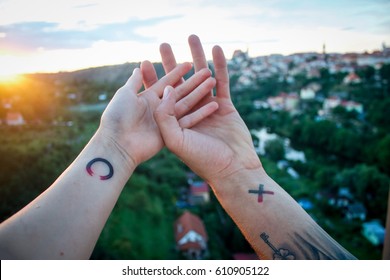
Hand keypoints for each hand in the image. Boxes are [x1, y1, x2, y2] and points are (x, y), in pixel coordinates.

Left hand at [98, 62, 216, 167]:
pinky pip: (195, 119)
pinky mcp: (180, 134)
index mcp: (149, 101)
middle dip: (193, 80)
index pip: (167, 83)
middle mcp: (162, 111)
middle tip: (204, 69)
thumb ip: (134, 81)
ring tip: (210, 78)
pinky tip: (215, 100)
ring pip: (190, 103)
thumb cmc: (119, 120)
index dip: (176, 72)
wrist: (121, 148)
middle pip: (181, 92)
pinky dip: (205, 109)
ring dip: (201, 90)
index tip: (187, 63)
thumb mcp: (125, 95)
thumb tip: (139, 66)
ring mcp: (172, 123)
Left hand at [154, 35, 261, 184]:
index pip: (159, 96)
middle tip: (164, 44)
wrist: (232, 170)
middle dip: (171, 63)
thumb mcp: (174, 139)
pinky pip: (222, 81)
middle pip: (179, 82)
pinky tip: (216, 49)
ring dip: (196, 57)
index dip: (151, 78)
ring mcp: (207, 108)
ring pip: (200, 78)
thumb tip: (166, 87)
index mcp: (173, 122)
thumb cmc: (202, 160)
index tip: (143, 61)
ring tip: (192, 37)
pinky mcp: (225, 105)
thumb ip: (165, 115)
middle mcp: (189, 113)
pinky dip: (220, 65)